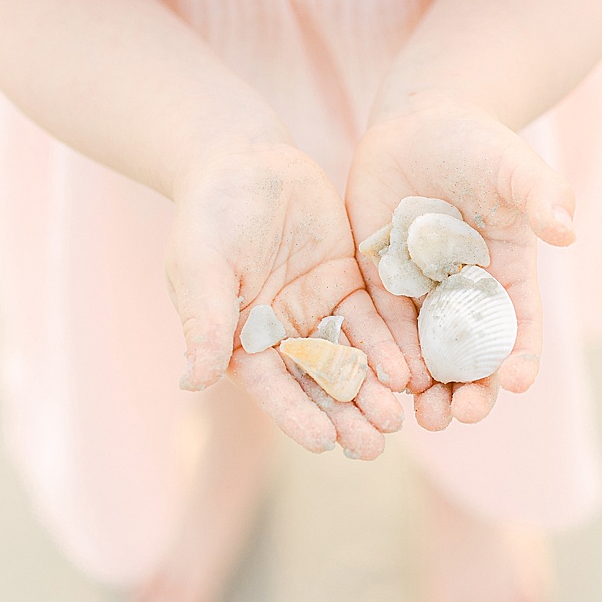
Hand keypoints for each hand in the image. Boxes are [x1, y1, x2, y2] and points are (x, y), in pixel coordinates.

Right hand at [169, 140, 410, 457]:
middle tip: (376, 445)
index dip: (297, 415)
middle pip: (317, 383)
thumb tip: (192, 382)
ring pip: (350, 358)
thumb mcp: (201, 267)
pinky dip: (389, 346)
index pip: (272, 388)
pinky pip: (372, 320)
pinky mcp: (345, 282)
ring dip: (373, 390)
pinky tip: (409, 370)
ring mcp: (315, 309)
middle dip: (345, 415)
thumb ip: (204, 323)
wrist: (242, 157)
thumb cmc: (209, 213)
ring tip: (399, 417)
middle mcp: (280, 334)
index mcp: (240, 340)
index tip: (323, 443)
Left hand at [345, 96, 575, 429]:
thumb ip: (541, 195)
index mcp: (508, 276)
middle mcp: (466, 296)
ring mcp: (422, 294)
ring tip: (424, 418)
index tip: (516, 379)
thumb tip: (567, 228)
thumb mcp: (513, 166)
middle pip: (473, 359)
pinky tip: (380, 381)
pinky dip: (384, 359)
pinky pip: (381, 330)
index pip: (519, 329)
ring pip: (427, 358)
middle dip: (473, 392)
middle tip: (464, 415)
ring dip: (427, 391)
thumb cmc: (477, 142)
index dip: (521, 358)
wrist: (417, 125)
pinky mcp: (380, 284)